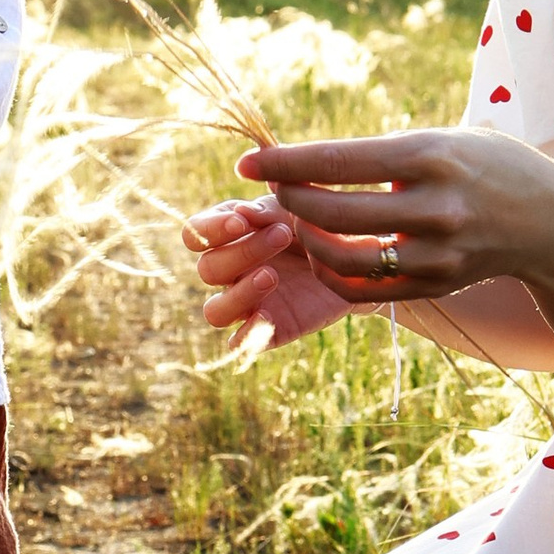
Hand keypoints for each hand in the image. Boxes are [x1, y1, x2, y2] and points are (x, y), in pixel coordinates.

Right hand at [182, 195, 352, 345]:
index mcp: (228, 236)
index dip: (210, 230)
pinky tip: (267, 316)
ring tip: (272, 276)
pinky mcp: (268, 330)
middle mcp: (230, 272)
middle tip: (282, 235)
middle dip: (243, 251)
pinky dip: (246, 335)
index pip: (195, 235)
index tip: (242, 222)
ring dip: (239, 293)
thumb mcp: (294, 209)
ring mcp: (247, 304)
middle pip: (207, 269)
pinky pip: (241, 343)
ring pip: (215, 312)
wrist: (358, 258)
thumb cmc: (318, 225)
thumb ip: (267, 210)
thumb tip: (240, 212)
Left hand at [239, 125, 553, 306]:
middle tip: (273, 189)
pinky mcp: (435, 286)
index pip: (339, 160)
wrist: (550, 220)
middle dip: (289, 200)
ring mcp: (436, 254)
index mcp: (432, 157)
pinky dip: (331, 272)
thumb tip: (308, 162)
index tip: (248, 161)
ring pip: (344, 257)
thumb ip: (383, 153)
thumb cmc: (486, 165)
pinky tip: (323, 253)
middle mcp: (435, 207)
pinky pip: (364, 289)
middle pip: (333, 211)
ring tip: (299, 220)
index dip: (285, 162)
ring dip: (307, 240)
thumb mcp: (443, 138)